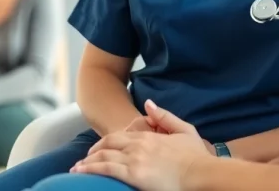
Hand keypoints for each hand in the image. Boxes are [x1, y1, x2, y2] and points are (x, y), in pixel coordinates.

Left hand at [72, 100, 211, 190]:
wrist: (201, 172)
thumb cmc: (196, 156)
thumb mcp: (184, 130)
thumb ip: (164, 116)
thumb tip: (148, 103)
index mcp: (148, 137)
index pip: (119, 137)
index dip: (105, 143)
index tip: (97, 149)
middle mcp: (138, 145)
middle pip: (107, 145)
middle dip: (92, 153)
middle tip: (82, 160)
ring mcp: (135, 159)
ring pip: (103, 157)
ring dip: (87, 162)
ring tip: (76, 169)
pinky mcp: (134, 174)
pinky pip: (107, 169)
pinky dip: (91, 169)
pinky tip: (82, 173)